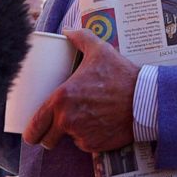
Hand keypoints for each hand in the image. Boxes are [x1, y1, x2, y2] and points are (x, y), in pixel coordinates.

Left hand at [23, 28, 139, 152]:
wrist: (146, 99)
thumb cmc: (121, 74)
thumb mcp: (100, 50)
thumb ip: (81, 37)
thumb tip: (68, 30)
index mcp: (62, 99)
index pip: (35, 125)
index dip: (30, 131)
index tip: (32, 131)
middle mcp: (68, 120)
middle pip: (46, 141)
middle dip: (47, 137)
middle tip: (54, 129)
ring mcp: (82, 135)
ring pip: (68, 141)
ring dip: (71, 134)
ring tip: (84, 120)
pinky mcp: (96, 145)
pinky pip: (85, 144)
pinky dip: (89, 138)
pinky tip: (98, 126)